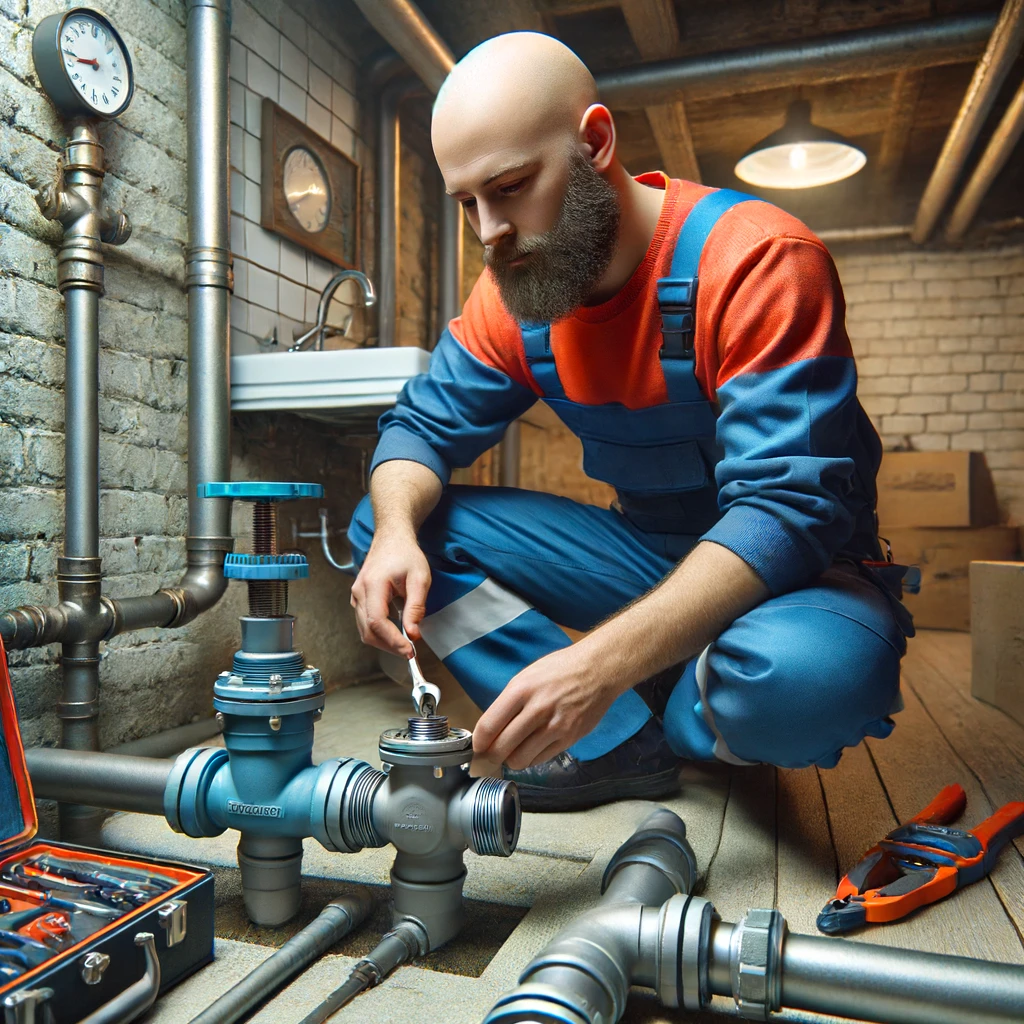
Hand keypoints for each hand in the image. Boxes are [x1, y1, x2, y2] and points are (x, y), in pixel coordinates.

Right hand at [350, 529, 430, 656]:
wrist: (392, 538)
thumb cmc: (406, 555)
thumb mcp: (420, 578)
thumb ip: (416, 606)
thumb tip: (413, 633)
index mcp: (373, 585)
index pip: (377, 621)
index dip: (392, 640)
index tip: (409, 650)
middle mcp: (359, 592)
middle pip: (368, 630)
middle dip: (389, 646)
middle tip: (410, 652)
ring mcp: (356, 596)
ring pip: (364, 630)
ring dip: (384, 641)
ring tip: (405, 644)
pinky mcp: (359, 599)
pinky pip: (365, 622)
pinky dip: (379, 633)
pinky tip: (396, 632)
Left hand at [472, 644, 619, 768]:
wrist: (598, 670)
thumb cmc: (560, 670)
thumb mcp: (526, 677)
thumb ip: (507, 703)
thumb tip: (490, 731)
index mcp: (521, 690)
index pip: (488, 726)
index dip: (478, 743)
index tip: (476, 748)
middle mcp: (537, 709)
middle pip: (501, 748)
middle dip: (491, 757)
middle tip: (490, 757)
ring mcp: (555, 726)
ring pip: (520, 760)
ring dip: (512, 760)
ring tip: (514, 751)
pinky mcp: (569, 738)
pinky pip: (541, 759)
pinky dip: (532, 758)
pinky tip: (532, 748)